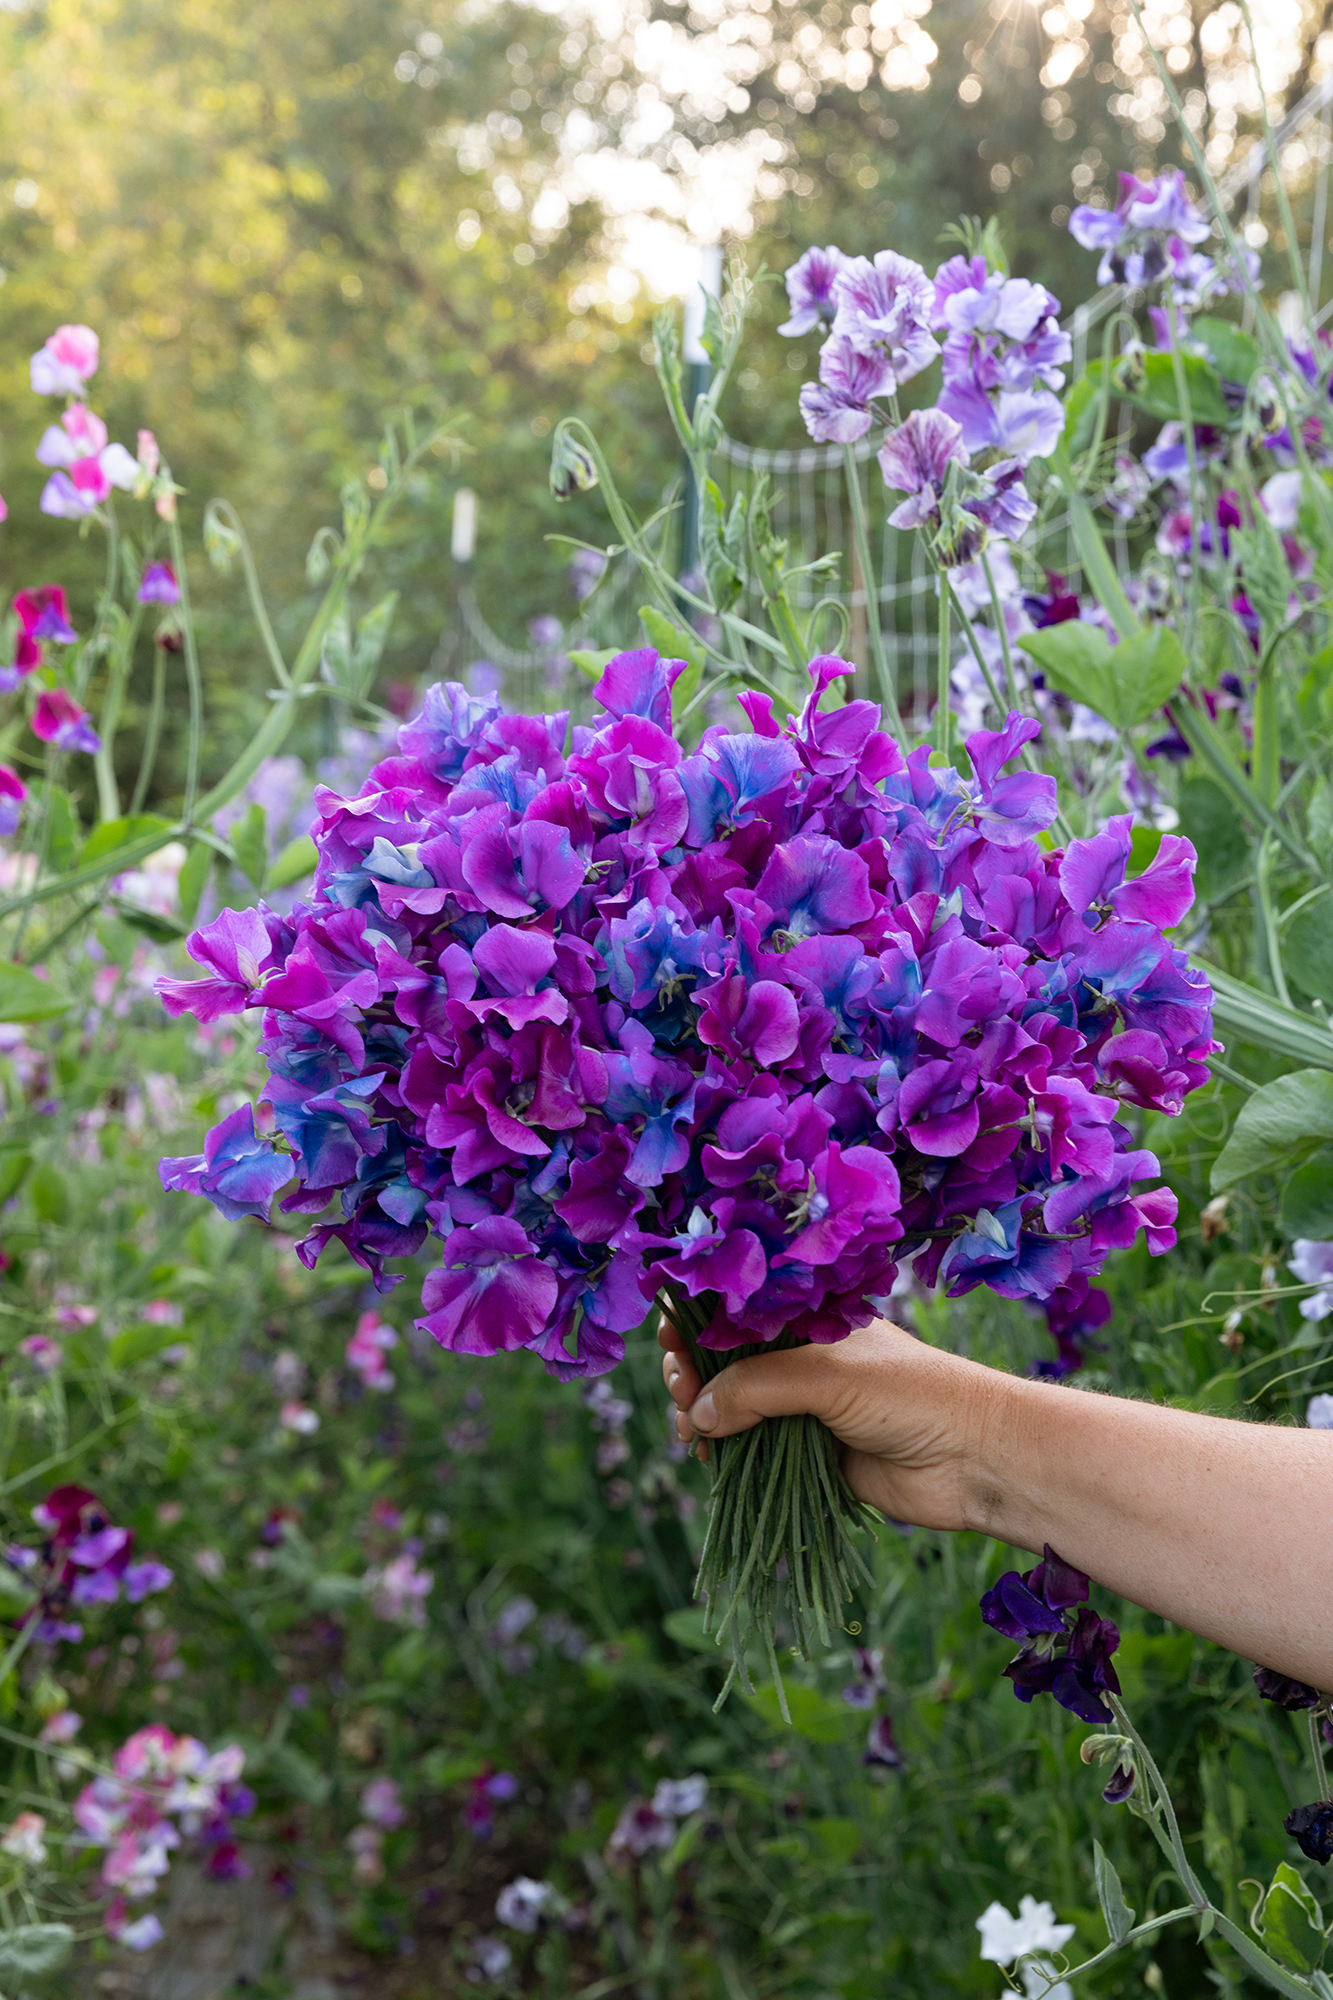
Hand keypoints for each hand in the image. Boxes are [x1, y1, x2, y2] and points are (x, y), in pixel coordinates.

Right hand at [659, 1315, 1013, 1534]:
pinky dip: (726, 1453)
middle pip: (730, 1362)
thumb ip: (758, 1387)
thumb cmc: (912, 1395)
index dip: (700, 1323)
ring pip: (738, 1409)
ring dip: (705, 1415)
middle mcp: (808, 1361)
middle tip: (679, 1389)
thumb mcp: (828, 1376)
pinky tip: (707, 1455)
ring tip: (689, 1428)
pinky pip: (757, 1452)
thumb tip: (699, 1413)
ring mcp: (810, 1409)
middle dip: (695, 1372)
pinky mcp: (816, 1457)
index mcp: (813, 1323)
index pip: (742, 1315)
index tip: (667, 1337)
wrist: (976, 1459)